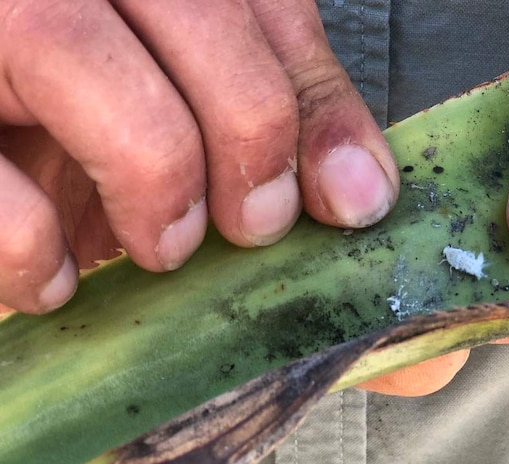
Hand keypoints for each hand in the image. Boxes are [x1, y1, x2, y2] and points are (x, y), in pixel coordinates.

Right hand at [0, 0, 396, 313]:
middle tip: (253, 224)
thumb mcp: (178, 94)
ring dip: (152, 173)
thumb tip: (363, 192)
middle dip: (247, 131)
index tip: (347, 198)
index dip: (315, 101)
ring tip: (165, 247)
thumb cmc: (64, 110)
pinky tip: (55, 278)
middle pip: (189, 5)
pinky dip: (29, 243)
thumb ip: (278, 107)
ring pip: (66, 45)